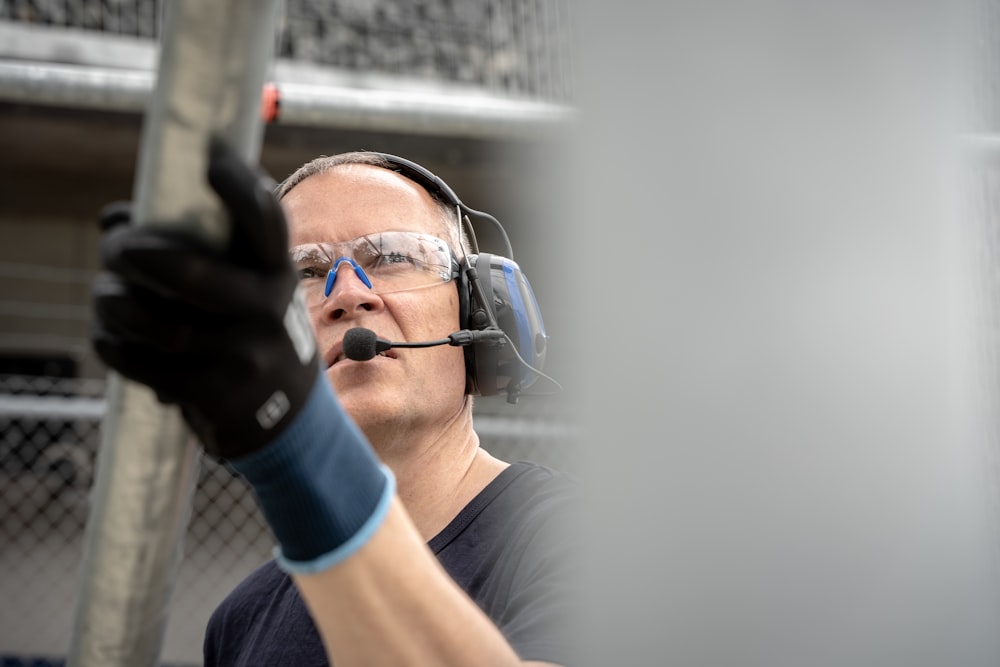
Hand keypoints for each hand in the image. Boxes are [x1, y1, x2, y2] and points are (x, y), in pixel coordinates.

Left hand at [92, 138, 319, 460]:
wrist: (286, 413)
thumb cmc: (249, 328)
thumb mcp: (244, 286)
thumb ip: (191, 247)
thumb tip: (115, 218)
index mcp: (275, 271)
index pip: (267, 224)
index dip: (242, 189)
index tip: (211, 162)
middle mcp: (268, 310)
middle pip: (197, 276)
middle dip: (140, 256)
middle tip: (116, 248)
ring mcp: (244, 356)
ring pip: (162, 326)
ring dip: (116, 306)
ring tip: (103, 298)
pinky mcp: (217, 394)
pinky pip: (148, 366)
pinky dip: (115, 347)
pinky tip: (107, 336)